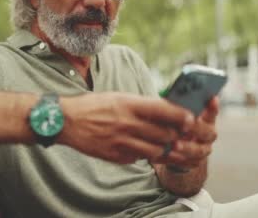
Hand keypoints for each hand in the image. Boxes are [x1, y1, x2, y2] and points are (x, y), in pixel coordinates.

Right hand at [57, 92, 194, 163]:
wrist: (66, 121)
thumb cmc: (93, 106)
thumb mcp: (118, 98)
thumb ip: (141, 105)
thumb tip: (165, 110)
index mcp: (129, 104)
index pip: (164, 111)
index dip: (182, 116)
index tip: (190, 119)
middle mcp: (127, 123)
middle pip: (164, 134)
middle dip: (176, 136)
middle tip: (180, 134)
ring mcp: (121, 142)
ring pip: (155, 151)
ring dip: (163, 149)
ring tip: (163, 144)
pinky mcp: (115, 156)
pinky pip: (138, 158)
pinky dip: (143, 154)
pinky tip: (139, 147)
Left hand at [155, 97, 218, 168]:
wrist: (173, 146)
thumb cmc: (174, 124)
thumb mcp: (176, 114)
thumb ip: (177, 107)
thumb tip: (169, 96)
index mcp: (206, 120)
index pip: (212, 111)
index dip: (213, 106)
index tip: (212, 98)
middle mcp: (208, 135)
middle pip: (208, 132)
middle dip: (196, 129)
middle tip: (186, 126)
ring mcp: (203, 149)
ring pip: (199, 150)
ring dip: (187, 147)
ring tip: (174, 145)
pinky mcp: (194, 161)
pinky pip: (189, 162)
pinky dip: (179, 159)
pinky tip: (169, 155)